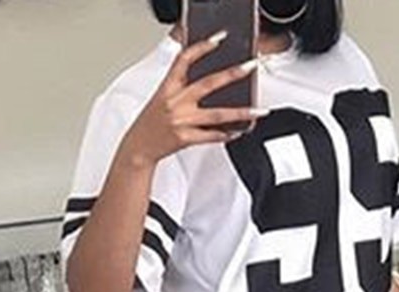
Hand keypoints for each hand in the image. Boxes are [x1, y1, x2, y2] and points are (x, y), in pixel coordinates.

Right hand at [119, 32, 266, 167]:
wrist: (139, 146)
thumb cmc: (152, 121)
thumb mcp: (162, 96)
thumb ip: (180, 84)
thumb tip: (207, 78)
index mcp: (168, 87)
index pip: (184, 60)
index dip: (201, 47)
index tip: (219, 39)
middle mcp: (176, 101)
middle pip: (208, 84)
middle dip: (232, 74)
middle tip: (250, 67)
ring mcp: (182, 120)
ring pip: (217, 114)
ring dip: (241, 112)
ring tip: (258, 111)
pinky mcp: (186, 138)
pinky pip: (211, 136)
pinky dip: (226, 134)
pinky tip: (238, 131)